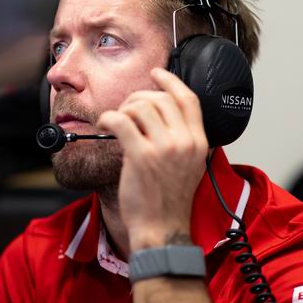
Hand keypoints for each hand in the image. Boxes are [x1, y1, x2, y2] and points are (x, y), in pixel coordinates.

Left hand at [96, 68, 208, 250]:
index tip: (157, 73)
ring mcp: (164, 148)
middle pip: (160, 99)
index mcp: (199, 142)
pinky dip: (108, 118)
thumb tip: (162, 116)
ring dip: (122, 109)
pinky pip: (120, 121)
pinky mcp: (141, 156)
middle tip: (126, 109)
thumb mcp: (190, 166)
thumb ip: (183, 140)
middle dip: (139, 97)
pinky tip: (104, 126)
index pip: (188, 99)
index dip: (171, 81)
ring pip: (140, 107)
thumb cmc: (170, 202)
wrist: (162, 229)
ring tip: (115, 122)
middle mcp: (184, 141)